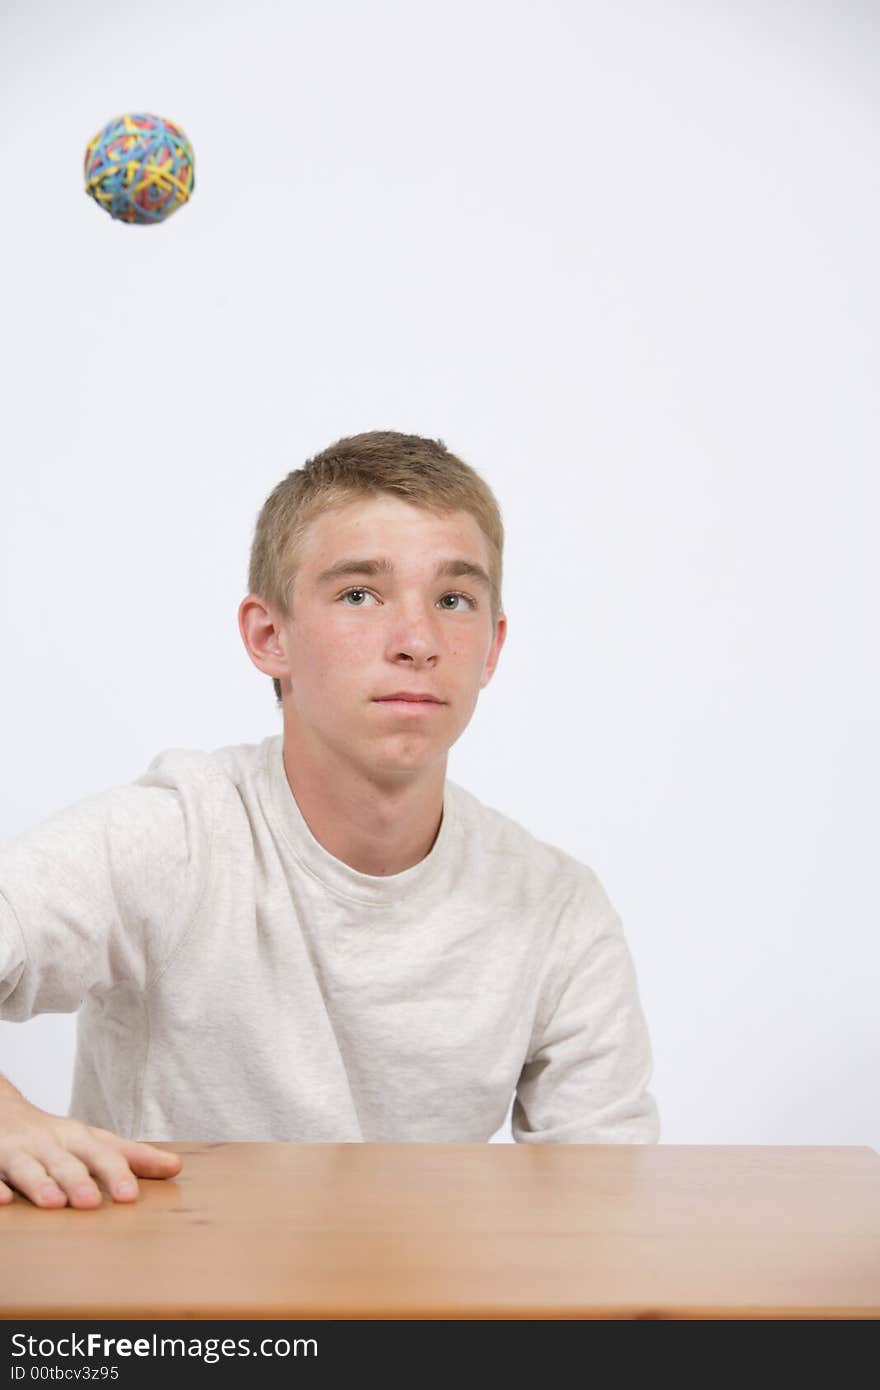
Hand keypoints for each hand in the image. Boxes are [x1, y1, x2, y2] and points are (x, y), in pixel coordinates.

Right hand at [0, 1097, 182, 1208]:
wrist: (3, 1113)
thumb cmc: (56, 1137)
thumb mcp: (93, 1142)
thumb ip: (132, 1156)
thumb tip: (176, 1167)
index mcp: (79, 1139)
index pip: (102, 1154)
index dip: (117, 1173)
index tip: (131, 1196)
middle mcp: (51, 1144)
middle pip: (66, 1162)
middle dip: (78, 1180)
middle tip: (91, 1202)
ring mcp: (19, 1153)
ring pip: (29, 1169)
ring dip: (41, 1184)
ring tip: (53, 1203)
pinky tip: (4, 1201)